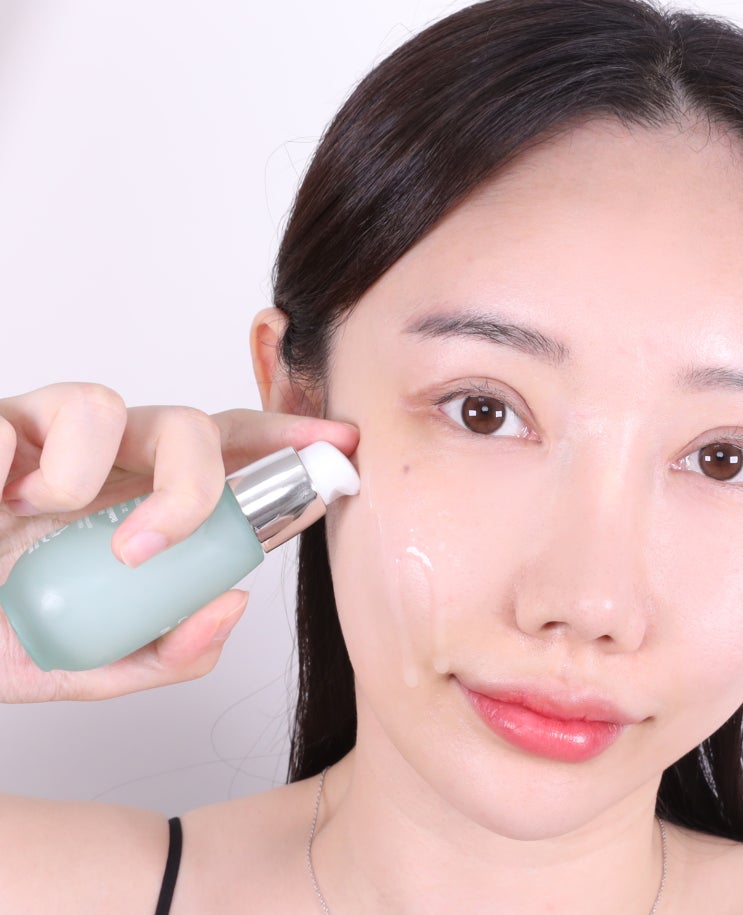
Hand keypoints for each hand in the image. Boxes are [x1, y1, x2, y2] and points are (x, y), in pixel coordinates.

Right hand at [0, 383, 357, 701]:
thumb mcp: (88, 661)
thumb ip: (165, 648)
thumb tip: (232, 605)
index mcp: (145, 509)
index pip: (232, 464)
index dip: (285, 451)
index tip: (338, 449)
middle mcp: (111, 467)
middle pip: (193, 427)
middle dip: (198, 479)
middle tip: (157, 544)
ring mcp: (51, 439)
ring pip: (114, 404)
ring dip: (92, 471)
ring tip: (43, 516)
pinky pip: (25, 416)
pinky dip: (17, 457)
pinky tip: (1, 495)